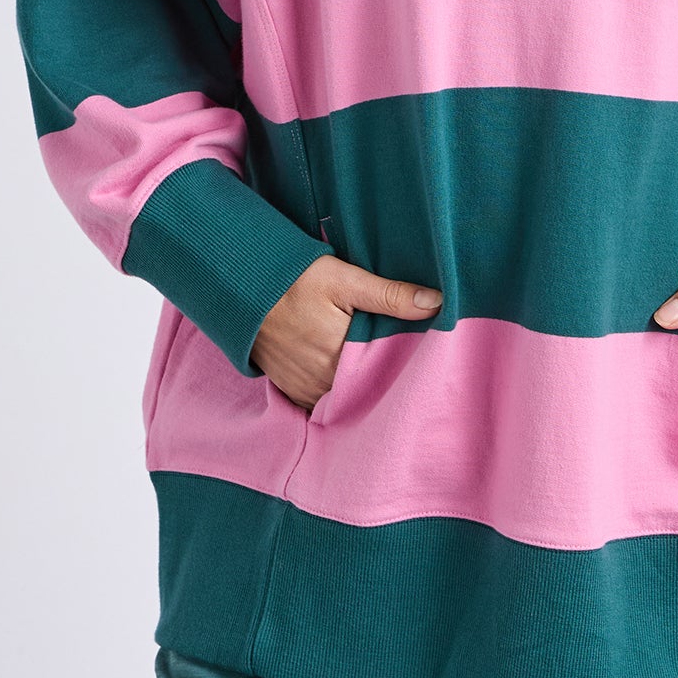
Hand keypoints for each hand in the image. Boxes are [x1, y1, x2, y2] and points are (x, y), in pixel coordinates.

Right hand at [250, 255, 442, 411]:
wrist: (241, 286)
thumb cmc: (294, 279)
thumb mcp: (345, 279)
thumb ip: (390, 295)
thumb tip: (436, 303)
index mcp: (341, 357)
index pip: (386, 372)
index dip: (403, 361)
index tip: (420, 350)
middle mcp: (322, 381)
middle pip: (366, 386)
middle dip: (383, 373)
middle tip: (401, 355)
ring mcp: (305, 389)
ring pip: (345, 395)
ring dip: (360, 383)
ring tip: (376, 362)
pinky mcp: (292, 390)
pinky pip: (324, 399)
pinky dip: (337, 388)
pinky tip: (348, 370)